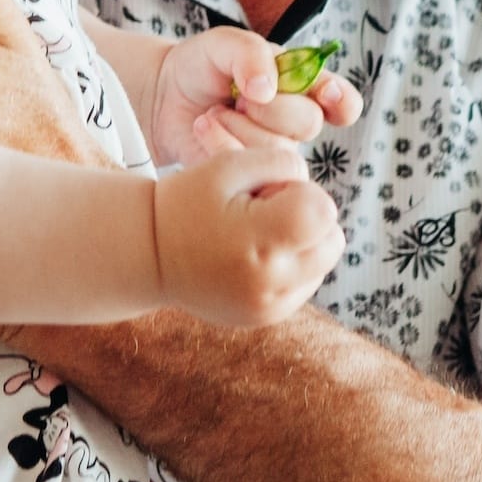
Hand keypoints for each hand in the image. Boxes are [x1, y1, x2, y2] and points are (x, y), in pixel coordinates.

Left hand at [148, 27, 363, 165]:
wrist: (164, 97)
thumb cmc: (202, 65)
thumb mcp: (223, 43)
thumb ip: (250, 54)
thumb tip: (268, 88)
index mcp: (300, 85)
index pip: (342, 100)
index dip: (341, 100)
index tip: (326, 94)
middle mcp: (295, 122)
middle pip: (309, 122)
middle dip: (271, 108)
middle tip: (237, 96)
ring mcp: (275, 152)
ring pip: (280, 150)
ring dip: (239, 126)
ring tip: (213, 113)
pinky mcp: (252, 176)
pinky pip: (254, 173)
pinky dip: (224, 146)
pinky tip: (206, 131)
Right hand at [151, 145, 342, 327]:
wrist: (148, 254)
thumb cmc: (186, 202)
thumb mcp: (227, 165)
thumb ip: (280, 164)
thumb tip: (313, 187)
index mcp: (260, 242)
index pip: (323, 210)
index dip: (300, 191)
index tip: (266, 192)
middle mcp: (272, 283)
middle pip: (332, 239)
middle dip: (308, 217)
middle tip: (265, 211)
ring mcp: (272, 307)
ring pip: (323, 262)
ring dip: (303, 242)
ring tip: (257, 234)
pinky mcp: (269, 318)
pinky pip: (305, 283)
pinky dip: (290, 265)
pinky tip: (254, 255)